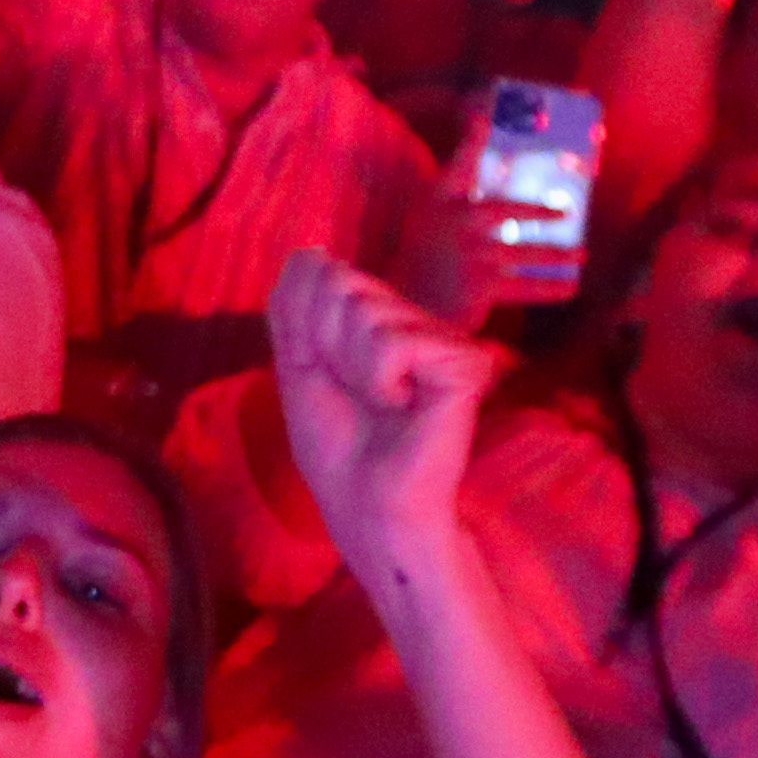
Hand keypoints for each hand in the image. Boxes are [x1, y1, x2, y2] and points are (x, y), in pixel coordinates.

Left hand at [271, 247, 495, 578]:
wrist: (369, 506)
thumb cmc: (338, 447)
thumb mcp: (298, 366)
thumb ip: (294, 307)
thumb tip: (309, 252)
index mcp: (375, 317)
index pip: (318, 271)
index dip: (302, 326)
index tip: (323, 373)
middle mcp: (412, 319)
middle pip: (340, 283)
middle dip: (326, 343)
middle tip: (355, 392)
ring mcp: (441, 337)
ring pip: (364, 310)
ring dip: (353, 367)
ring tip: (381, 403)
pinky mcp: (463, 361)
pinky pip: (393, 342)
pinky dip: (381, 379)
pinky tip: (405, 406)